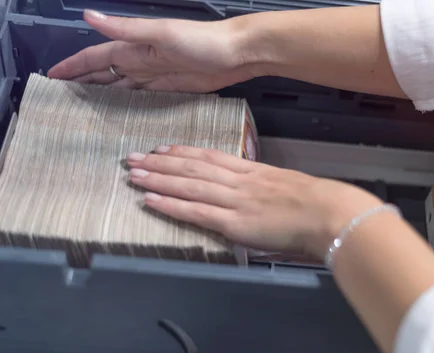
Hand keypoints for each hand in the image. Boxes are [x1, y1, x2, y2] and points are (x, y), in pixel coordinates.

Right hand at [48, 10, 256, 91]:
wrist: (236, 54)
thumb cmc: (203, 41)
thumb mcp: (162, 33)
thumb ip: (126, 30)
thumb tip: (89, 15)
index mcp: (134, 47)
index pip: (95, 58)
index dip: (73, 66)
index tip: (52, 76)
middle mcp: (141, 61)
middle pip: (104, 74)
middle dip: (82, 82)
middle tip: (62, 97)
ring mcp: (155, 75)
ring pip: (121, 86)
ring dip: (102, 95)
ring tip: (84, 109)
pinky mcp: (171, 88)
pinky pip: (142, 96)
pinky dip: (128, 103)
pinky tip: (120, 112)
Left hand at [126, 146, 381, 258]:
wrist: (327, 212)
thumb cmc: (316, 204)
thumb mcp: (288, 188)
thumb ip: (267, 190)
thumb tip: (256, 199)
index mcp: (252, 172)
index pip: (210, 158)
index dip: (183, 153)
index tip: (162, 149)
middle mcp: (238, 181)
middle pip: (192, 168)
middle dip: (160, 162)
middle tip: (133, 157)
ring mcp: (234, 200)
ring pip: (188, 185)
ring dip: (158, 179)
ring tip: (133, 174)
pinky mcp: (234, 222)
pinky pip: (195, 212)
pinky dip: (171, 205)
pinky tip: (150, 200)